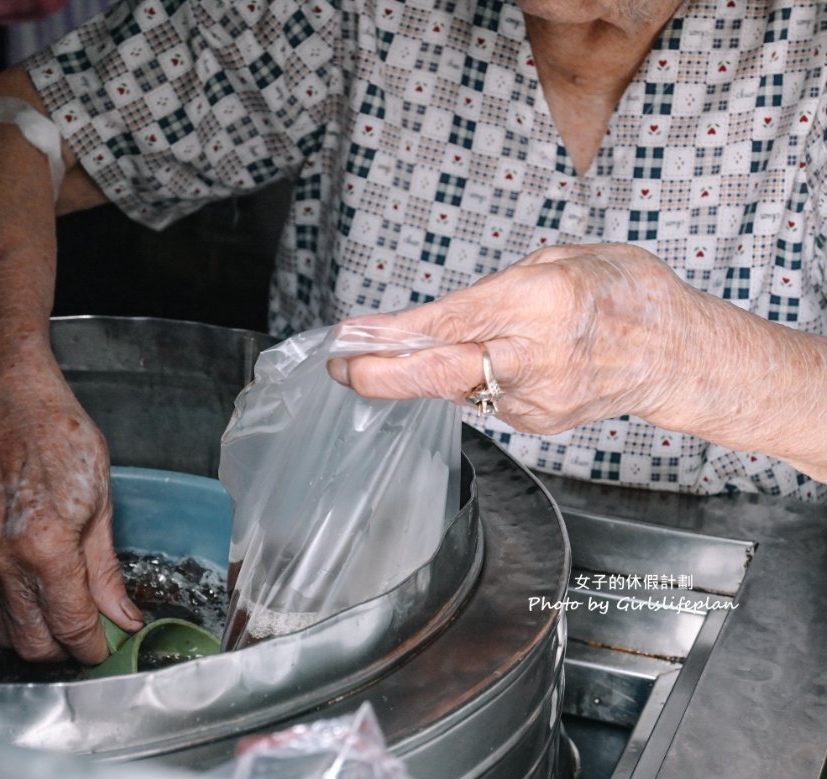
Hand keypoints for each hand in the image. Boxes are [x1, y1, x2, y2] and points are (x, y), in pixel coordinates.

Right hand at [0, 363, 142, 662]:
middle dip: (61, 649)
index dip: (92, 646)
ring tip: (56, 609)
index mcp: (46, 548)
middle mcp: (1, 559)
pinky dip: (4, 606)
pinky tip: (26, 582)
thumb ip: (107, 574)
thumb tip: (123, 618)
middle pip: (30, 644)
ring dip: (31, 631)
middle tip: (83, 634)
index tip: (104, 646)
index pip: (70, 627)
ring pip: (0, 631)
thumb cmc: (61, 444)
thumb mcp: (101, 507)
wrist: (10, 411)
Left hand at [328, 244, 710, 434]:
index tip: (349, 336)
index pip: (451, 323)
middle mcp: (536, 357)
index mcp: (544, 301)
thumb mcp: (566, 258)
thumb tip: (447, 316)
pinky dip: (467, 379)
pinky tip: (479, 362)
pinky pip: (484, 398)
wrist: (680, 354)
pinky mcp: (538, 422)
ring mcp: (537, 399)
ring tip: (394, 355)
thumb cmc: (627, 293)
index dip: (393, 335)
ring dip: (421, 372)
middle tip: (341, 370)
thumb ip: (502, 287)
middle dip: (384, 376)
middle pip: (443, 374)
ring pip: (457, 387)